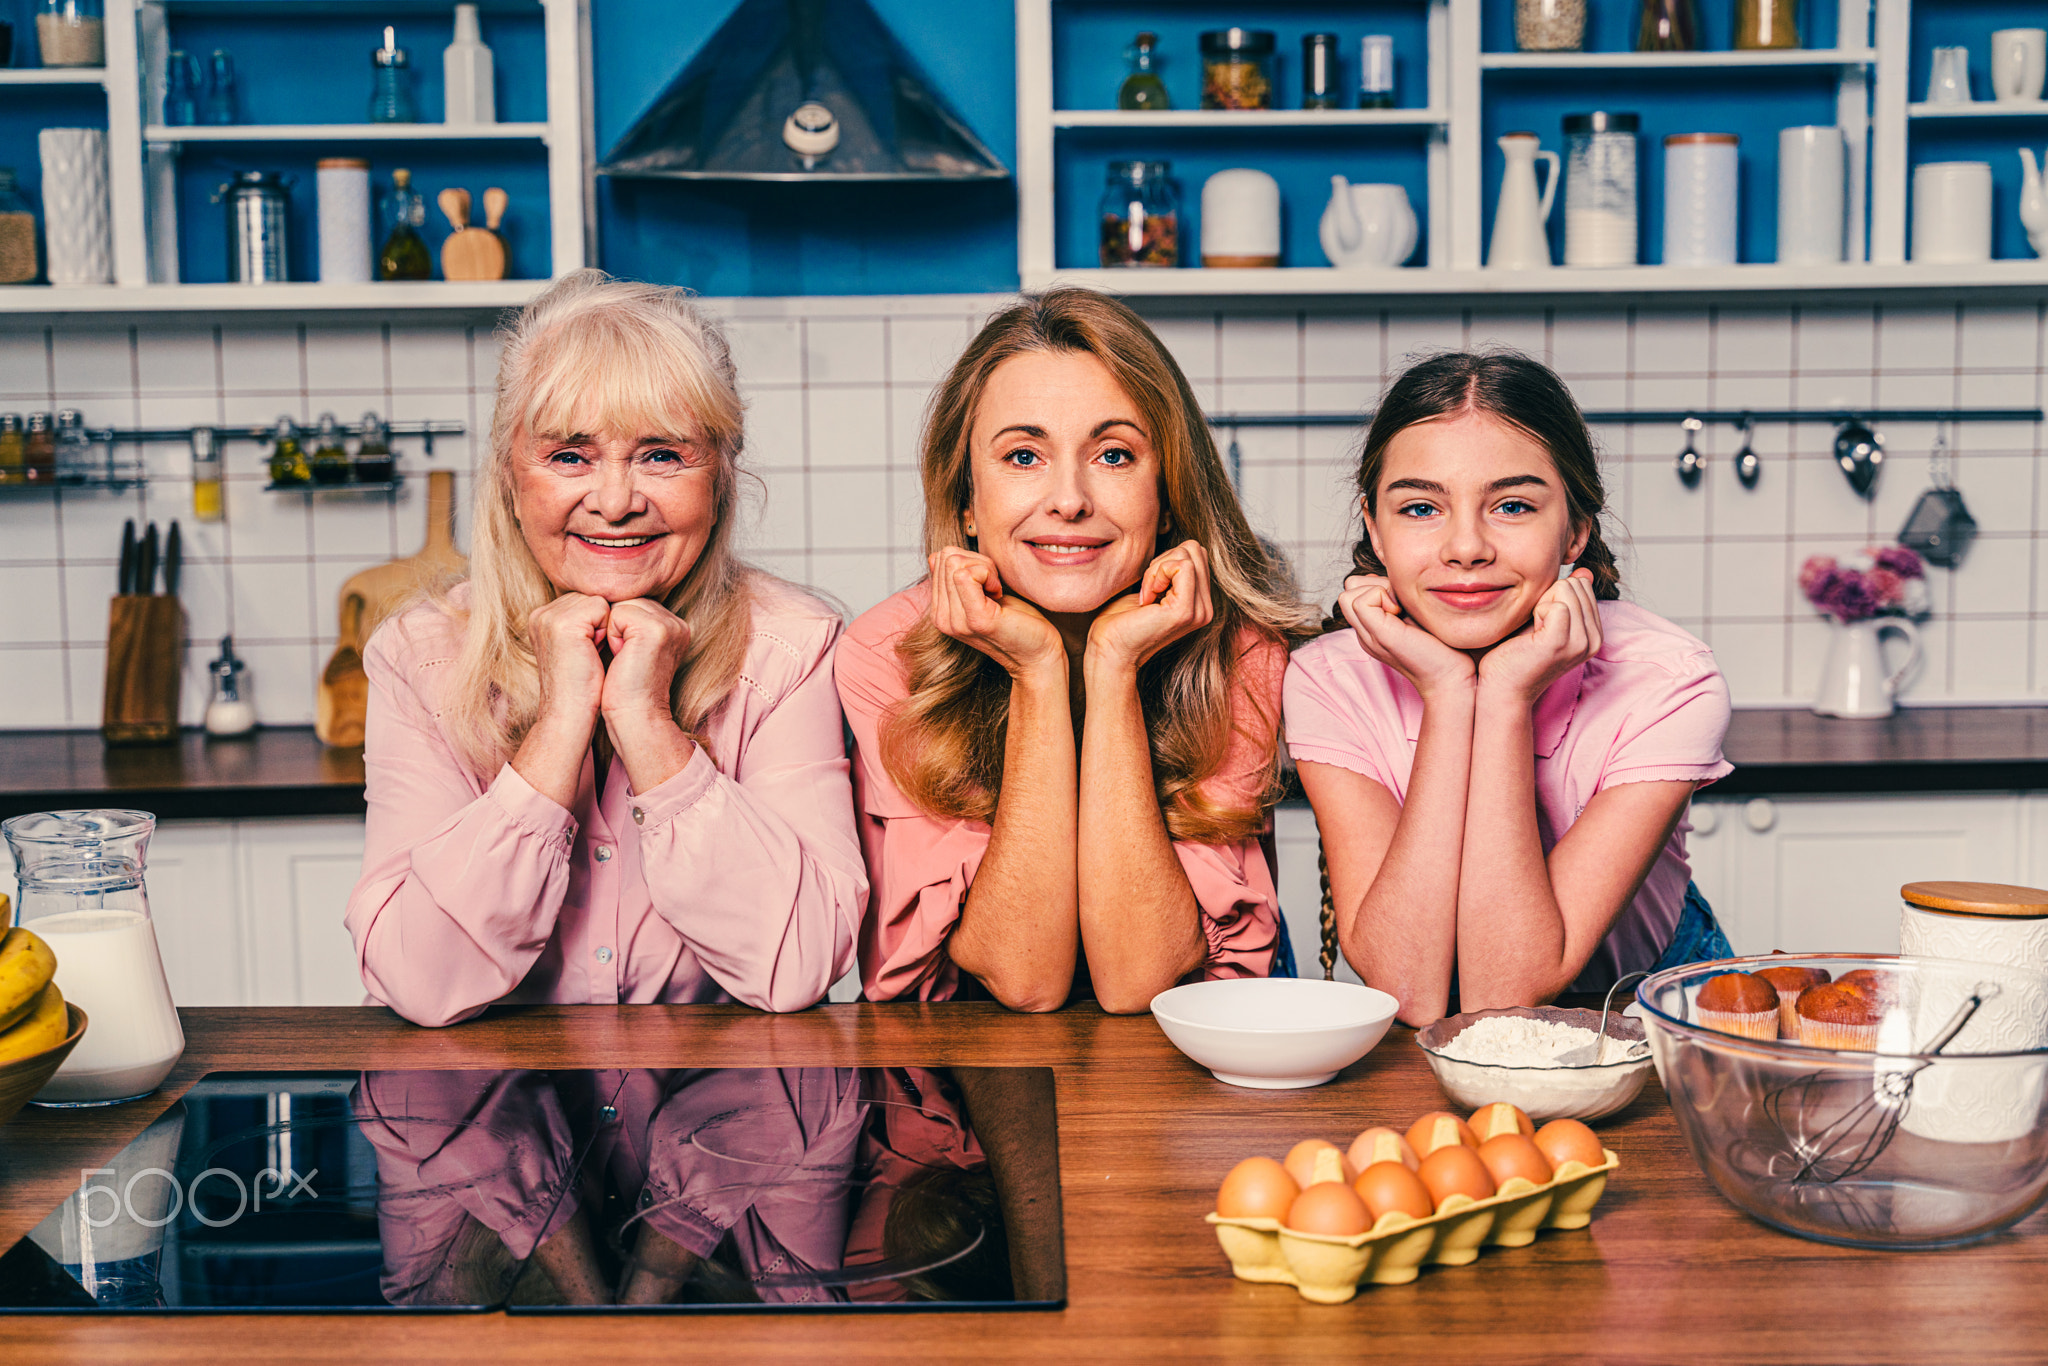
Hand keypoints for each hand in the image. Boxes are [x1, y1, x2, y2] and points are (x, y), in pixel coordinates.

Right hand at [526, 592, 611, 737]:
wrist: (570, 715)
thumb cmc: (583, 687)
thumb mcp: (580, 647)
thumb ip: (585, 622)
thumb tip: (611, 603)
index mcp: (542, 618)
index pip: (586, 599)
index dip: (598, 624)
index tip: (589, 651)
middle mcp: (541, 614)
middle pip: (592, 597)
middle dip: (601, 623)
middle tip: (590, 654)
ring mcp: (549, 617)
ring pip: (598, 601)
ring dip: (605, 627)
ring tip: (590, 653)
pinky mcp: (563, 624)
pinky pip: (602, 607)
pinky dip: (607, 629)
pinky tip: (594, 651)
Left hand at [598, 597, 692, 727]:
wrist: (635, 716)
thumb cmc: (626, 688)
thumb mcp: (634, 649)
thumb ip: (633, 624)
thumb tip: (609, 602)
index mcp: (675, 627)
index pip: (635, 603)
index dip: (620, 627)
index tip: (626, 655)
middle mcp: (677, 623)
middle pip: (629, 600)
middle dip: (616, 626)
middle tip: (624, 657)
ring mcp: (669, 625)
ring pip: (623, 604)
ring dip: (613, 630)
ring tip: (624, 656)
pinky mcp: (655, 629)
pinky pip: (617, 613)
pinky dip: (612, 634)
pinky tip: (622, 655)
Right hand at [928, 546, 1064, 678]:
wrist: (1038, 653)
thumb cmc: (1015, 619)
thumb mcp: (978, 593)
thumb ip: (956, 576)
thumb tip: (939, 555)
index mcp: (939, 611)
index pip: (939, 558)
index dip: (970, 562)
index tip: (987, 584)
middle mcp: (941, 618)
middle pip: (947, 557)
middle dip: (977, 563)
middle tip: (994, 588)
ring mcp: (956, 621)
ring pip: (956, 562)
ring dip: (985, 569)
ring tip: (997, 593)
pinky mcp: (976, 619)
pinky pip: (967, 574)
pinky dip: (989, 575)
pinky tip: (999, 594)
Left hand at [1086, 539, 1213, 671]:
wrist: (1109, 650)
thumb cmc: (1121, 621)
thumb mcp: (1153, 588)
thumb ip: (1171, 572)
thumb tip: (1184, 548)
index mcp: (1200, 604)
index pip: (1196, 555)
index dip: (1167, 560)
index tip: (1149, 586)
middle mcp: (1205, 609)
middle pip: (1195, 550)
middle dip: (1164, 560)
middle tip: (1147, 588)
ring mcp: (1198, 611)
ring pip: (1189, 554)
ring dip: (1158, 567)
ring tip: (1147, 594)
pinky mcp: (1185, 610)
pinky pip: (1181, 566)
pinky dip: (1158, 572)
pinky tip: (1147, 596)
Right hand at [1337, 573, 1474, 697]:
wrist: (1452, 676)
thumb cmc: (1443, 646)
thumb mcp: (1414, 615)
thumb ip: (1397, 600)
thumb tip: (1382, 579)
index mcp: (1373, 629)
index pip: (1354, 591)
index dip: (1376, 586)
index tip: (1401, 602)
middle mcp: (1365, 633)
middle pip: (1347, 590)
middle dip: (1374, 586)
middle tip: (1401, 603)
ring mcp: (1368, 636)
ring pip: (1347, 594)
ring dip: (1377, 590)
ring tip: (1401, 609)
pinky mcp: (1379, 635)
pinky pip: (1360, 601)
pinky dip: (1382, 597)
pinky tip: (1401, 613)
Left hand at [1476, 568, 1601, 702]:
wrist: (1503, 688)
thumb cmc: (1518, 654)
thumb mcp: (1547, 620)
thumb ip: (1568, 598)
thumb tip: (1584, 572)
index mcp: (1594, 634)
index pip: (1582, 586)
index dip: (1554, 597)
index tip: (1542, 624)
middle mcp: (1593, 640)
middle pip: (1574, 585)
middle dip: (1548, 598)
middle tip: (1536, 628)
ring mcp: (1580, 643)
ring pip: (1566, 590)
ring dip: (1541, 605)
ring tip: (1533, 632)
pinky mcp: (1561, 643)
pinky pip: (1556, 605)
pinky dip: (1537, 612)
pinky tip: (1531, 634)